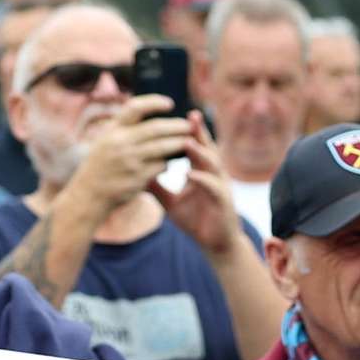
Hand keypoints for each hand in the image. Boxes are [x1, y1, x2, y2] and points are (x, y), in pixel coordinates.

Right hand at [68, 94, 193, 218]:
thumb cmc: (101, 165)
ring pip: (162, 147)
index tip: (169, 103)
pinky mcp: (137, 178)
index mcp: (112, 130)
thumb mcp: (105, 141)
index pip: (135, 107)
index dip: (154, 102)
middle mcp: (120, 142)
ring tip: (189, 141)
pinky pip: (159, 167)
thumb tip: (149, 115)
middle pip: (155, 128)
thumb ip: (123, 129)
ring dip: (178, 143)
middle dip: (176, 126)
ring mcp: (129, 160)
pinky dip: (167, 163)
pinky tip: (170, 162)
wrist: (89, 195)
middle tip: (189, 126)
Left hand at [155, 111, 244, 256]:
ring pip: (212, 163)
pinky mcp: (223, 200)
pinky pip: (212, 186)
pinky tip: (190, 174)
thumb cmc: (195, 221)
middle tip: (191, 115)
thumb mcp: (170, 202)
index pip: (193, 147)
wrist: (214, 244)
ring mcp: (220, 186)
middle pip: (207, 148)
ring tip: (187, 142)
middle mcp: (213, 174)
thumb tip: (136, 174)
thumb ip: (156, 187)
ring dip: (200, 152)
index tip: (171, 118)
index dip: (185, 132)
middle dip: (199, 132)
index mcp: (201, 171)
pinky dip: (201, 179)